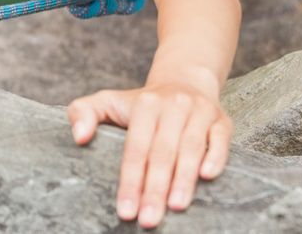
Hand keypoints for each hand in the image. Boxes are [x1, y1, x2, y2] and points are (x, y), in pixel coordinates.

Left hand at [66, 83, 231, 228]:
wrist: (183, 82)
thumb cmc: (139, 104)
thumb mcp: (107, 101)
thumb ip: (82, 112)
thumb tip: (79, 137)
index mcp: (145, 104)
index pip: (136, 147)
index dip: (130, 180)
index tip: (126, 210)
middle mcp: (174, 106)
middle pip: (162, 152)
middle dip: (154, 189)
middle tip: (148, 219)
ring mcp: (200, 112)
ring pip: (191, 148)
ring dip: (184, 179)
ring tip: (175, 207)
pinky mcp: (222, 121)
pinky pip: (220, 140)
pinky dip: (216, 157)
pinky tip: (207, 177)